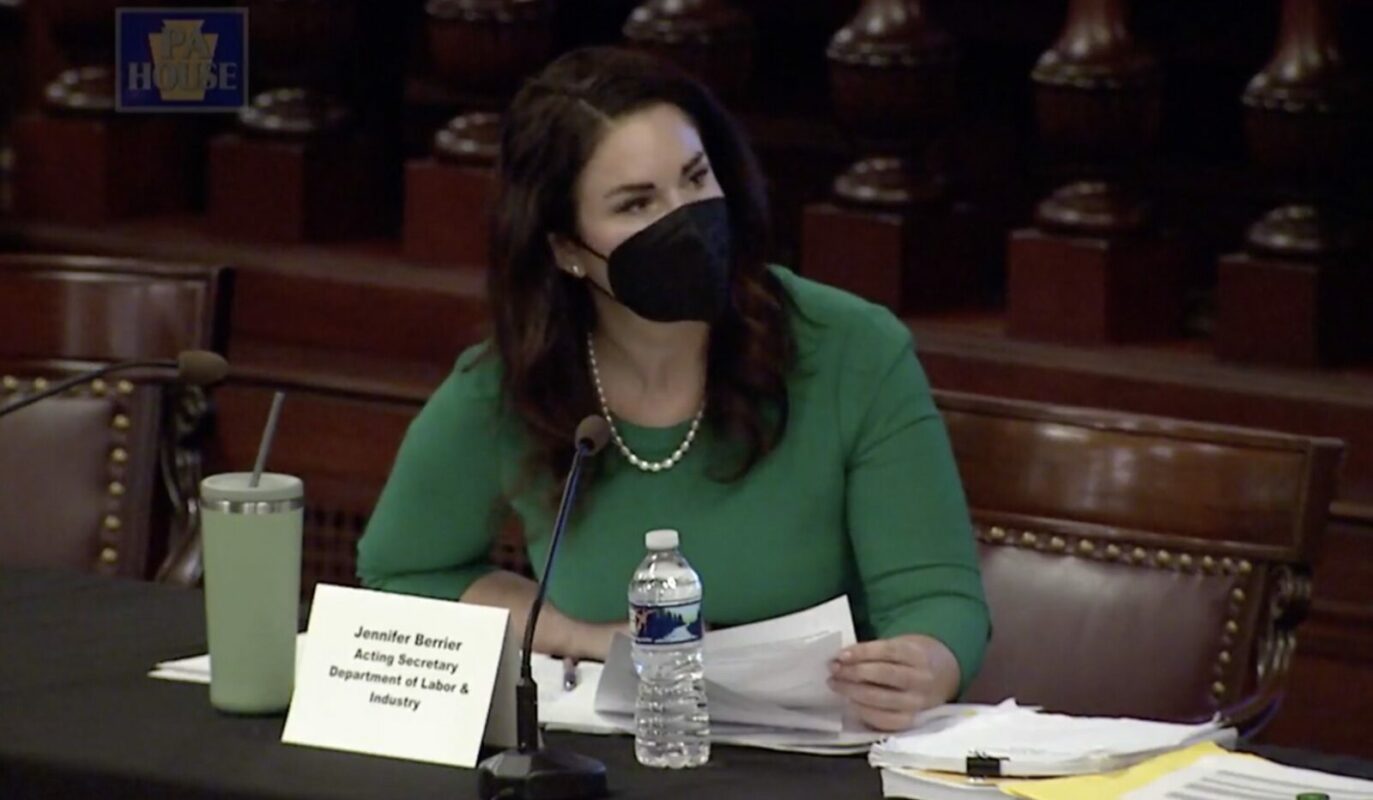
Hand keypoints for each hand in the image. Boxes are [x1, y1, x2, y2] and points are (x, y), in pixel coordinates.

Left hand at [827, 634, 960, 731]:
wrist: (944, 677)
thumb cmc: (911, 658)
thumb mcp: (901, 646)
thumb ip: (876, 652)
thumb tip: (841, 659)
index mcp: (918, 654)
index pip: (888, 651)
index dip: (862, 653)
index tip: (840, 655)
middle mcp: (921, 679)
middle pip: (883, 675)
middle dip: (854, 673)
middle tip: (833, 670)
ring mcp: (917, 702)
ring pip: (882, 699)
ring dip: (853, 692)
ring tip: (835, 685)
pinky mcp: (912, 721)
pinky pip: (885, 720)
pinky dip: (864, 712)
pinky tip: (851, 703)